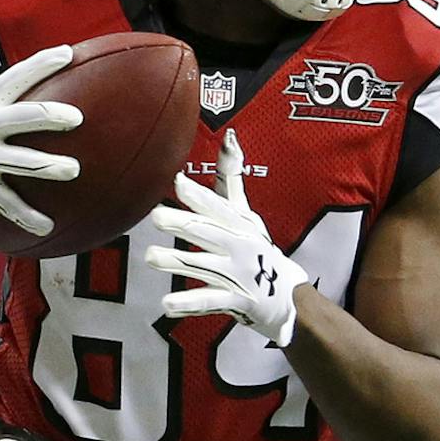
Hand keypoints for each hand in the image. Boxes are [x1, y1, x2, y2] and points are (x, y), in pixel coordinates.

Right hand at [0, 45, 83, 233]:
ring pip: (19, 162)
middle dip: (48, 117)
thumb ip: (9, 94)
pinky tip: (47, 225)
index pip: (16, 78)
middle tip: (76, 119)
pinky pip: (6, 203)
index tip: (67, 54)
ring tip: (74, 169)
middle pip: (20, 117)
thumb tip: (60, 71)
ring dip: (46, 166)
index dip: (40, 64)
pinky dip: (26, 216)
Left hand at [145, 132, 304, 347]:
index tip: (177, 182)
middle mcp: (238, 245)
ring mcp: (237, 273)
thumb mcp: (245, 212)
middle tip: (156, 216)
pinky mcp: (235, 300)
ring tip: (151, 256)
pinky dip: (188, 304)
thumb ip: (231, 178)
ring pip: (202, 265)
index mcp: (238, 223)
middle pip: (207, 233)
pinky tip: (166, 304)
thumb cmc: (257, 247)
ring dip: (177, 261)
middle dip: (183, 223)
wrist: (288, 296)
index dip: (199, 195)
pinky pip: (209, 301)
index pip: (217, 206)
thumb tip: (228, 136)